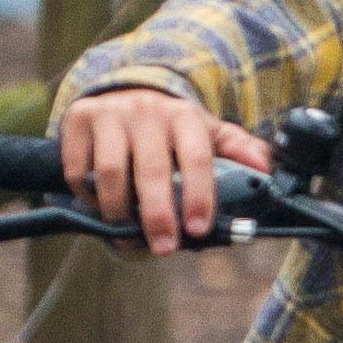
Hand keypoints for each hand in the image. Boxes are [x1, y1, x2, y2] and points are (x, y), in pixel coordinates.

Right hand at [63, 82, 263, 256]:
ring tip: (127, 234)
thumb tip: (265, 170)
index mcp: (185, 116)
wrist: (123, 93)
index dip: (199, 196)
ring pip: (111, 173)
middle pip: (152, 171)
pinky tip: (101, 208)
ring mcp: (110, 114)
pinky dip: (88, 197)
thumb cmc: (170, 129)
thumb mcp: (207, 133)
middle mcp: (148, 110)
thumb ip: (238, 151)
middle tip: (164, 248)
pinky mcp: (77, 120)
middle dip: (159, 216)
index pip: (197, 158)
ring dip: (118, 212)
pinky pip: (80, 171)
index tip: (198, 230)